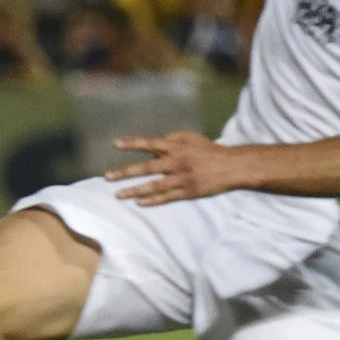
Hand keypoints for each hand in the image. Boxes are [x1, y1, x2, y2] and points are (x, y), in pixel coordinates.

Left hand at [104, 131, 248, 205]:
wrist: (231, 166)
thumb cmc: (208, 150)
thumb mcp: (190, 137)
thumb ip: (171, 138)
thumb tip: (152, 146)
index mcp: (177, 146)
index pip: (151, 143)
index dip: (133, 144)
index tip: (116, 144)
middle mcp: (177, 162)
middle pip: (147, 167)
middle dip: (126, 172)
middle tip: (107, 177)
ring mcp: (182, 178)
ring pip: (154, 185)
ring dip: (134, 190)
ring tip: (118, 194)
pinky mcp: (188, 192)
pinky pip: (167, 197)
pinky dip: (152, 200)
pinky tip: (139, 202)